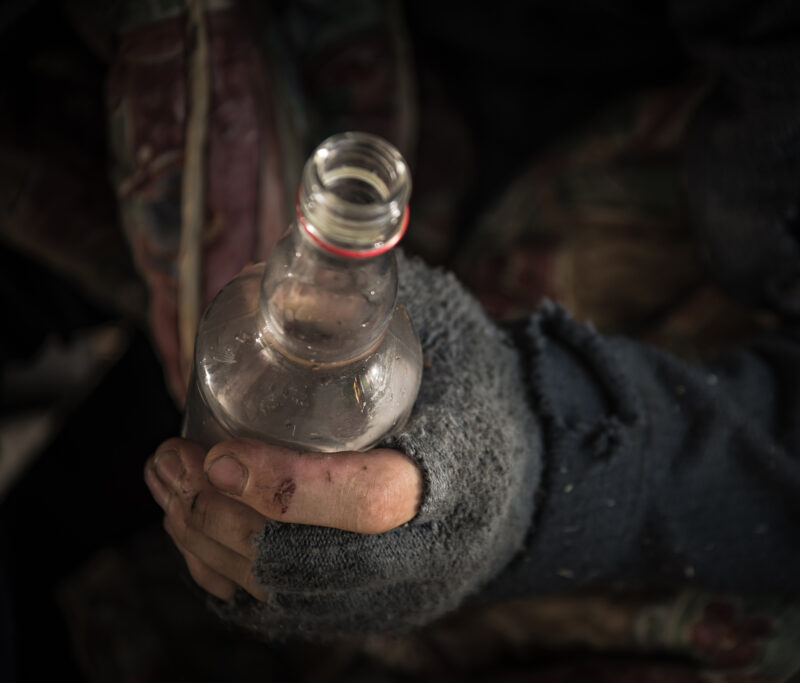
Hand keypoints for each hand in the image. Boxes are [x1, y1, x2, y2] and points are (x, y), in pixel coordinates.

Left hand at [145, 254, 542, 636]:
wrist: (530, 472)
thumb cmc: (483, 396)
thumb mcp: (453, 341)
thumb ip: (379, 307)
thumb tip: (290, 260)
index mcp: (454, 481)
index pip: (368, 505)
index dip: (287, 488)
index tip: (217, 454)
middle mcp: (421, 555)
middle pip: (299, 562)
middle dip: (217, 514)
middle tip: (171, 458)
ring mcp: (389, 593)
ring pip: (275, 592)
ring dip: (201, 538)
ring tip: (165, 479)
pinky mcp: (362, 608)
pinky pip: (274, 609)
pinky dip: (218, 570)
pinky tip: (189, 522)